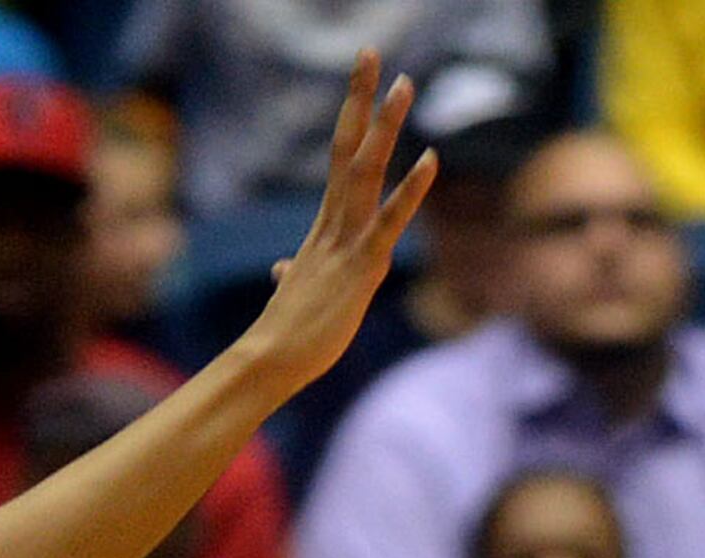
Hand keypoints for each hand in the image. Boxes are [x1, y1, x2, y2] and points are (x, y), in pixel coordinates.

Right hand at [236, 58, 438, 398]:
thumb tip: (282, 271)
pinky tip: (432, 158)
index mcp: (325, 223)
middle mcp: (333, 220)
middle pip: (348, 146)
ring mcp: (346, 239)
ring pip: (367, 170)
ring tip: (406, 84)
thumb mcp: (297, 291)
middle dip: (362, 99)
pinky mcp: (362, 265)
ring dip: (386, 126)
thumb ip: (293, 273)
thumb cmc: (287, 331)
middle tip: (373, 52)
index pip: (340, 156)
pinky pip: (390, 218)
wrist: (272, 357)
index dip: (352, 115)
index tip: (362, 76)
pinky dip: (412, 188)